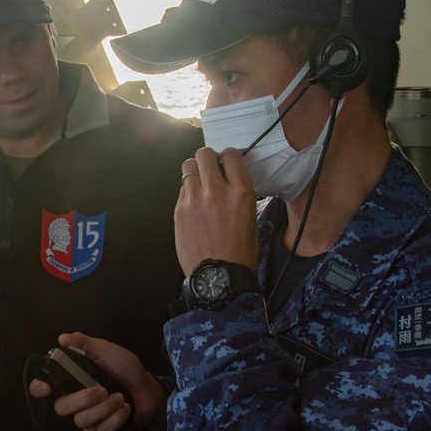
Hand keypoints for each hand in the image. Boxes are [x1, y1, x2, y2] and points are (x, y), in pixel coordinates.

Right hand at [29, 332, 167, 430]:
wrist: (147, 388)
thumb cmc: (125, 368)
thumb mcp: (106, 350)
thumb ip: (84, 343)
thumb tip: (62, 338)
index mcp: (72, 380)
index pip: (44, 386)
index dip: (38, 388)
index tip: (46, 387)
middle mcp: (76, 401)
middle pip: (61, 408)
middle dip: (83, 399)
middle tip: (103, 390)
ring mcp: (87, 419)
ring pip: (81, 421)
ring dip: (104, 409)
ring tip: (119, 397)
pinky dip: (114, 419)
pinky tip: (124, 408)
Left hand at [175, 147, 258, 274]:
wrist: (219, 276)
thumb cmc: (240, 251)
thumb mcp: (250, 217)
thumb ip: (238, 193)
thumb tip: (229, 179)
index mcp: (241, 192)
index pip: (231, 154)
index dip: (228, 156)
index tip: (227, 162)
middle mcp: (217, 191)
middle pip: (204, 154)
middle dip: (208, 158)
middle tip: (210, 167)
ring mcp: (195, 200)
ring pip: (188, 167)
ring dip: (195, 172)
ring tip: (200, 184)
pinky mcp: (179, 210)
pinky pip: (182, 189)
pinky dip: (188, 192)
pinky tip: (195, 205)